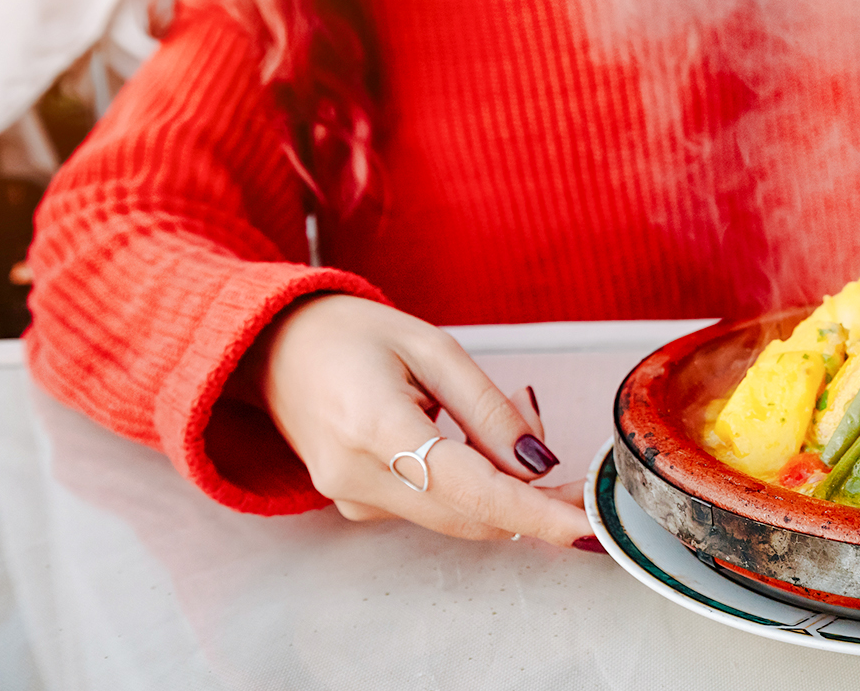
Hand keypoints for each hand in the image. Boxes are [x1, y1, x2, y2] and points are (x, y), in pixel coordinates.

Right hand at [242, 294, 593, 546]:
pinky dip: (470, 484)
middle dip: (532, 492)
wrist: (272, 347)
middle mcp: (359, 478)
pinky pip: (434, 509)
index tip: (588, 526)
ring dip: (502, 484)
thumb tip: (539, 464)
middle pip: (473, 515)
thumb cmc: (350, 334)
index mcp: (376, 427)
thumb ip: (488, 411)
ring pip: (458, 517)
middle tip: (556, 440)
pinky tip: (469, 438)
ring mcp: (352, 500)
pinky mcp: (355, 507)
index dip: (538, 513)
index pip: (475, 492)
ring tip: (506, 412)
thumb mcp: (432, 348)